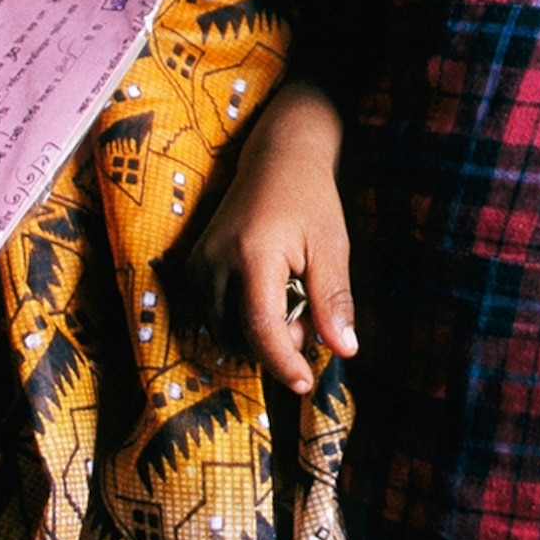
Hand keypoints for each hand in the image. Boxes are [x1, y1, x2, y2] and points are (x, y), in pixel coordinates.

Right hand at [171, 85, 358, 395]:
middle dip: (276, 343)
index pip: (261, 328)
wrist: (278, 156)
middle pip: (239, 335)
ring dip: (258, 333)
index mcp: (253, 254)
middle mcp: (216, 261)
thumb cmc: (311, 198)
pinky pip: (215, 313)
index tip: (306, 384)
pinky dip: (242, 318)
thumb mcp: (332, 246)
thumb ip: (334, 300)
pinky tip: (268, 296)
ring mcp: (199, 263)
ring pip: (224, 330)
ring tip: (290, 300)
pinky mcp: (194, 265)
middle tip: (307, 316)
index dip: (284, 363)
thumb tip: (345, 351)